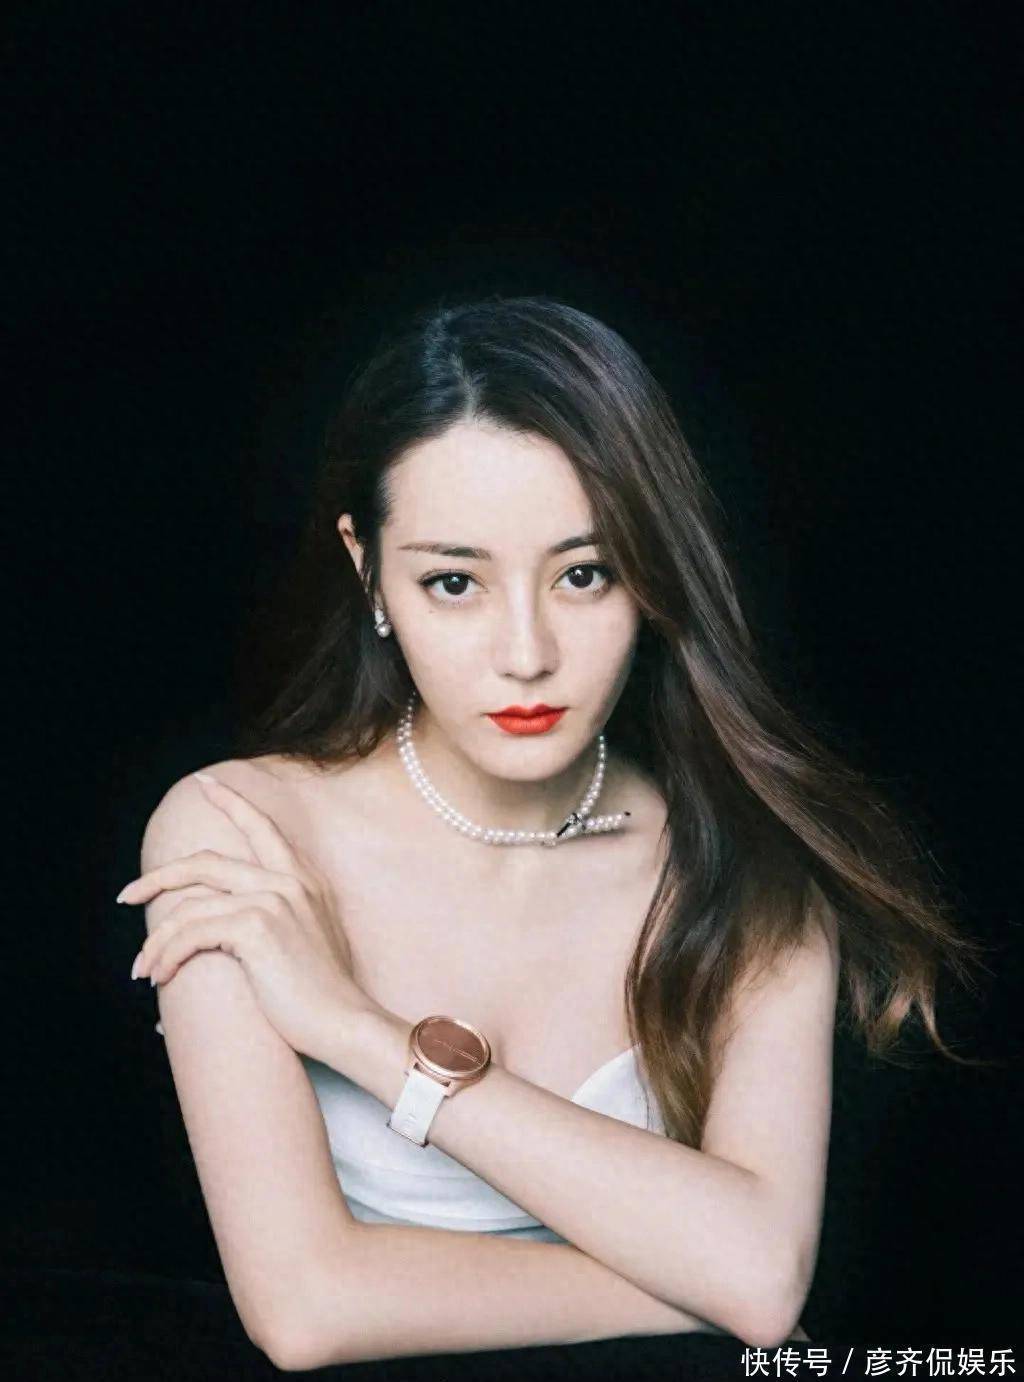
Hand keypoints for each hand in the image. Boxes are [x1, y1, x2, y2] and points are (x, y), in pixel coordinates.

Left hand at [120, 773, 377, 1057]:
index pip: (261, 828)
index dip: (230, 802)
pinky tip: (162, 978)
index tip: (204, 784)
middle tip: (127, 895)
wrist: (346, 1022)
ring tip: (143, 969)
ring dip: (156, 942)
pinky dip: (168, 957)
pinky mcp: (256, 928)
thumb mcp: (307, 939)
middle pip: (205, 862)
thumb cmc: (324, 994)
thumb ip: (278, 915)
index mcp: (304, 879)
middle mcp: (288, 881)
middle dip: (158, 878)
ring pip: (189, 908)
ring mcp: (273, 900)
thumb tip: (225, 922)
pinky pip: (191, 935)